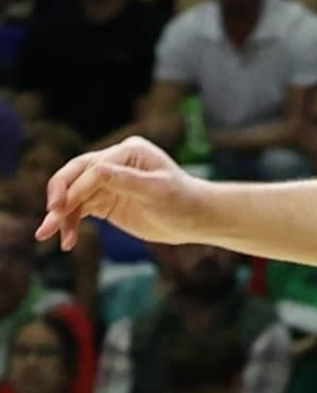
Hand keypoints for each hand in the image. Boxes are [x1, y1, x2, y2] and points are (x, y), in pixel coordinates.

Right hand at [37, 136, 207, 253]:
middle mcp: (115, 162)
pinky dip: (70, 223)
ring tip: (47, 236)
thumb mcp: (158, 191)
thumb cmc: (182, 200)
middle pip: (75, 174)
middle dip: (59, 196)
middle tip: (48, 218)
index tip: (63, 210)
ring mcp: (108, 181)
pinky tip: (66, 241)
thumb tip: (98, 170)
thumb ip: (127, 181)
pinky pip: (80, 209)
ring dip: (60, 215)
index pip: (94, 167)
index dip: (77, 188)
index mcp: (128, 151)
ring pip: (74, 194)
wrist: (194, 218)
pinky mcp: (105, 200)